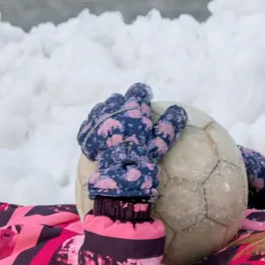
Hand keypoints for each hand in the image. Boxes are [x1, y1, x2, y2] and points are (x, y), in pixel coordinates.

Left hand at [78, 83, 187, 198]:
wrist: (117, 174)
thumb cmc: (142, 156)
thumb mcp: (160, 141)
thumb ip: (169, 123)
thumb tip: (179, 109)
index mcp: (133, 107)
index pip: (138, 90)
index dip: (142, 94)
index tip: (145, 100)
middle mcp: (113, 108)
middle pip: (118, 99)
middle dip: (124, 106)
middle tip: (129, 118)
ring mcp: (97, 119)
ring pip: (102, 108)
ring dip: (109, 114)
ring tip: (114, 128)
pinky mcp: (85, 132)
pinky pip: (90, 123)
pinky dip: (96, 127)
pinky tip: (101, 136)